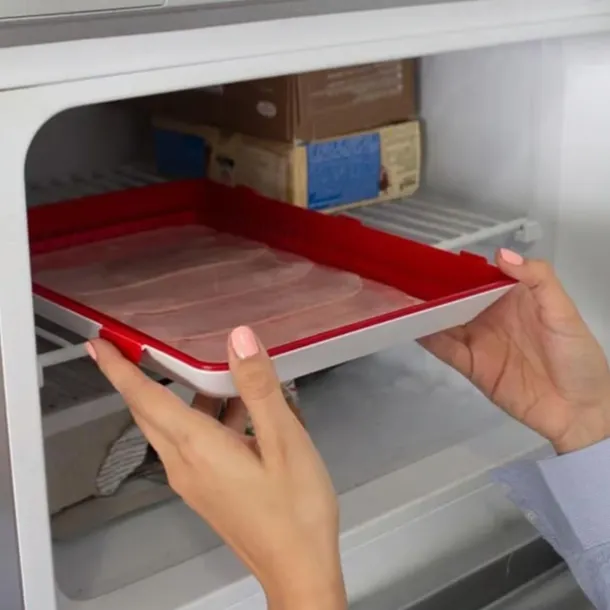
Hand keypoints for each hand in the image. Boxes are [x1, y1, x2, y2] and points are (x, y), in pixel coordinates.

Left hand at [87, 327, 345, 609]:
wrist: (298, 568)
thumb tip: (240, 341)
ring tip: (206, 370)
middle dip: (137, 378)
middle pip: (150, 413)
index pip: (145, 399)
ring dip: (178, 397)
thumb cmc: (295, 513)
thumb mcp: (285, 442)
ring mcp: (195, 480)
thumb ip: (259, 387)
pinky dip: (203, 418)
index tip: (98, 346)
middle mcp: (186, 465)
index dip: (119, 369)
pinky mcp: (208, 489)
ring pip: (172, 428)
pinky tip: (238, 410)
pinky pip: (191, 443)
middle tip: (134, 348)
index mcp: (198, 449)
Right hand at [421, 249, 609, 453]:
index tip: (433, 256)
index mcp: (511, 298)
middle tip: (404, 273)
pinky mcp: (471, 366)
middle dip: (432, 288)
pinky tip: (410, 325)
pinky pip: (445, 349)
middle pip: (455, 299)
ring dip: (424, 311)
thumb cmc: (577, 355)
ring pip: (444, 322)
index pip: (478, 277)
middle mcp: (489, 316)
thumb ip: (538, 279)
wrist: (579, 409)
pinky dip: (427, 338)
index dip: (457, 267)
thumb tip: (501, 254)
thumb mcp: (563, 311)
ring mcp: (478, 341)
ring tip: (398, 297)